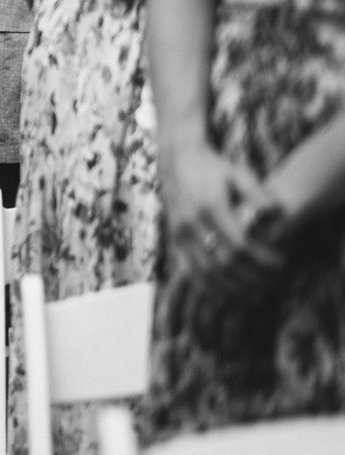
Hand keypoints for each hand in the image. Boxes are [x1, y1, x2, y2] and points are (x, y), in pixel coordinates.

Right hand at [162, 142, 287, 291]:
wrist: (177, 160)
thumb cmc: (213, 167)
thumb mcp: (238, 173)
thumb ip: (257, 193)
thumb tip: (275, 213)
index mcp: (210, 207)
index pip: (239, 244)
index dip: (261, 259)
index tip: (280, 263)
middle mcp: (191, 223)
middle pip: (223, 262)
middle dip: (250, 277)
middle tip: (273, 282)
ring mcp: (179, 233)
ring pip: (204, 271)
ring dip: (230, 287)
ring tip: (253, 294)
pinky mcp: (174, 239)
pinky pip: (189, 271)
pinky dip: (207, 286)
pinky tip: (224, 295)